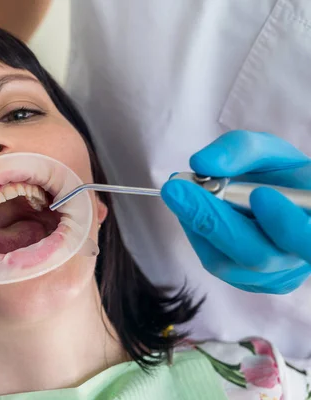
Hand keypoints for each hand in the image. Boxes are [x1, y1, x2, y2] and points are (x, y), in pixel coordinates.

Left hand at [161, 130, 310, 293]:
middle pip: (256, 255)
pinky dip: (197, 234)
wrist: (277, 199)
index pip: (306, 238)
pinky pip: (215, 262)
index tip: (260, 194)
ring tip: (180, 192)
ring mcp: (274, 277)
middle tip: (175, 188)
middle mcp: (299, 259)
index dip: (286, 223)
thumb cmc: (279, 174)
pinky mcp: (248, 282)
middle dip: (213, 220)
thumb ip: (240, 150)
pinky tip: (190, 210)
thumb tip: (201, 163)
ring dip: (197, 224)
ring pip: (227, 263)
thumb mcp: (268, 152)